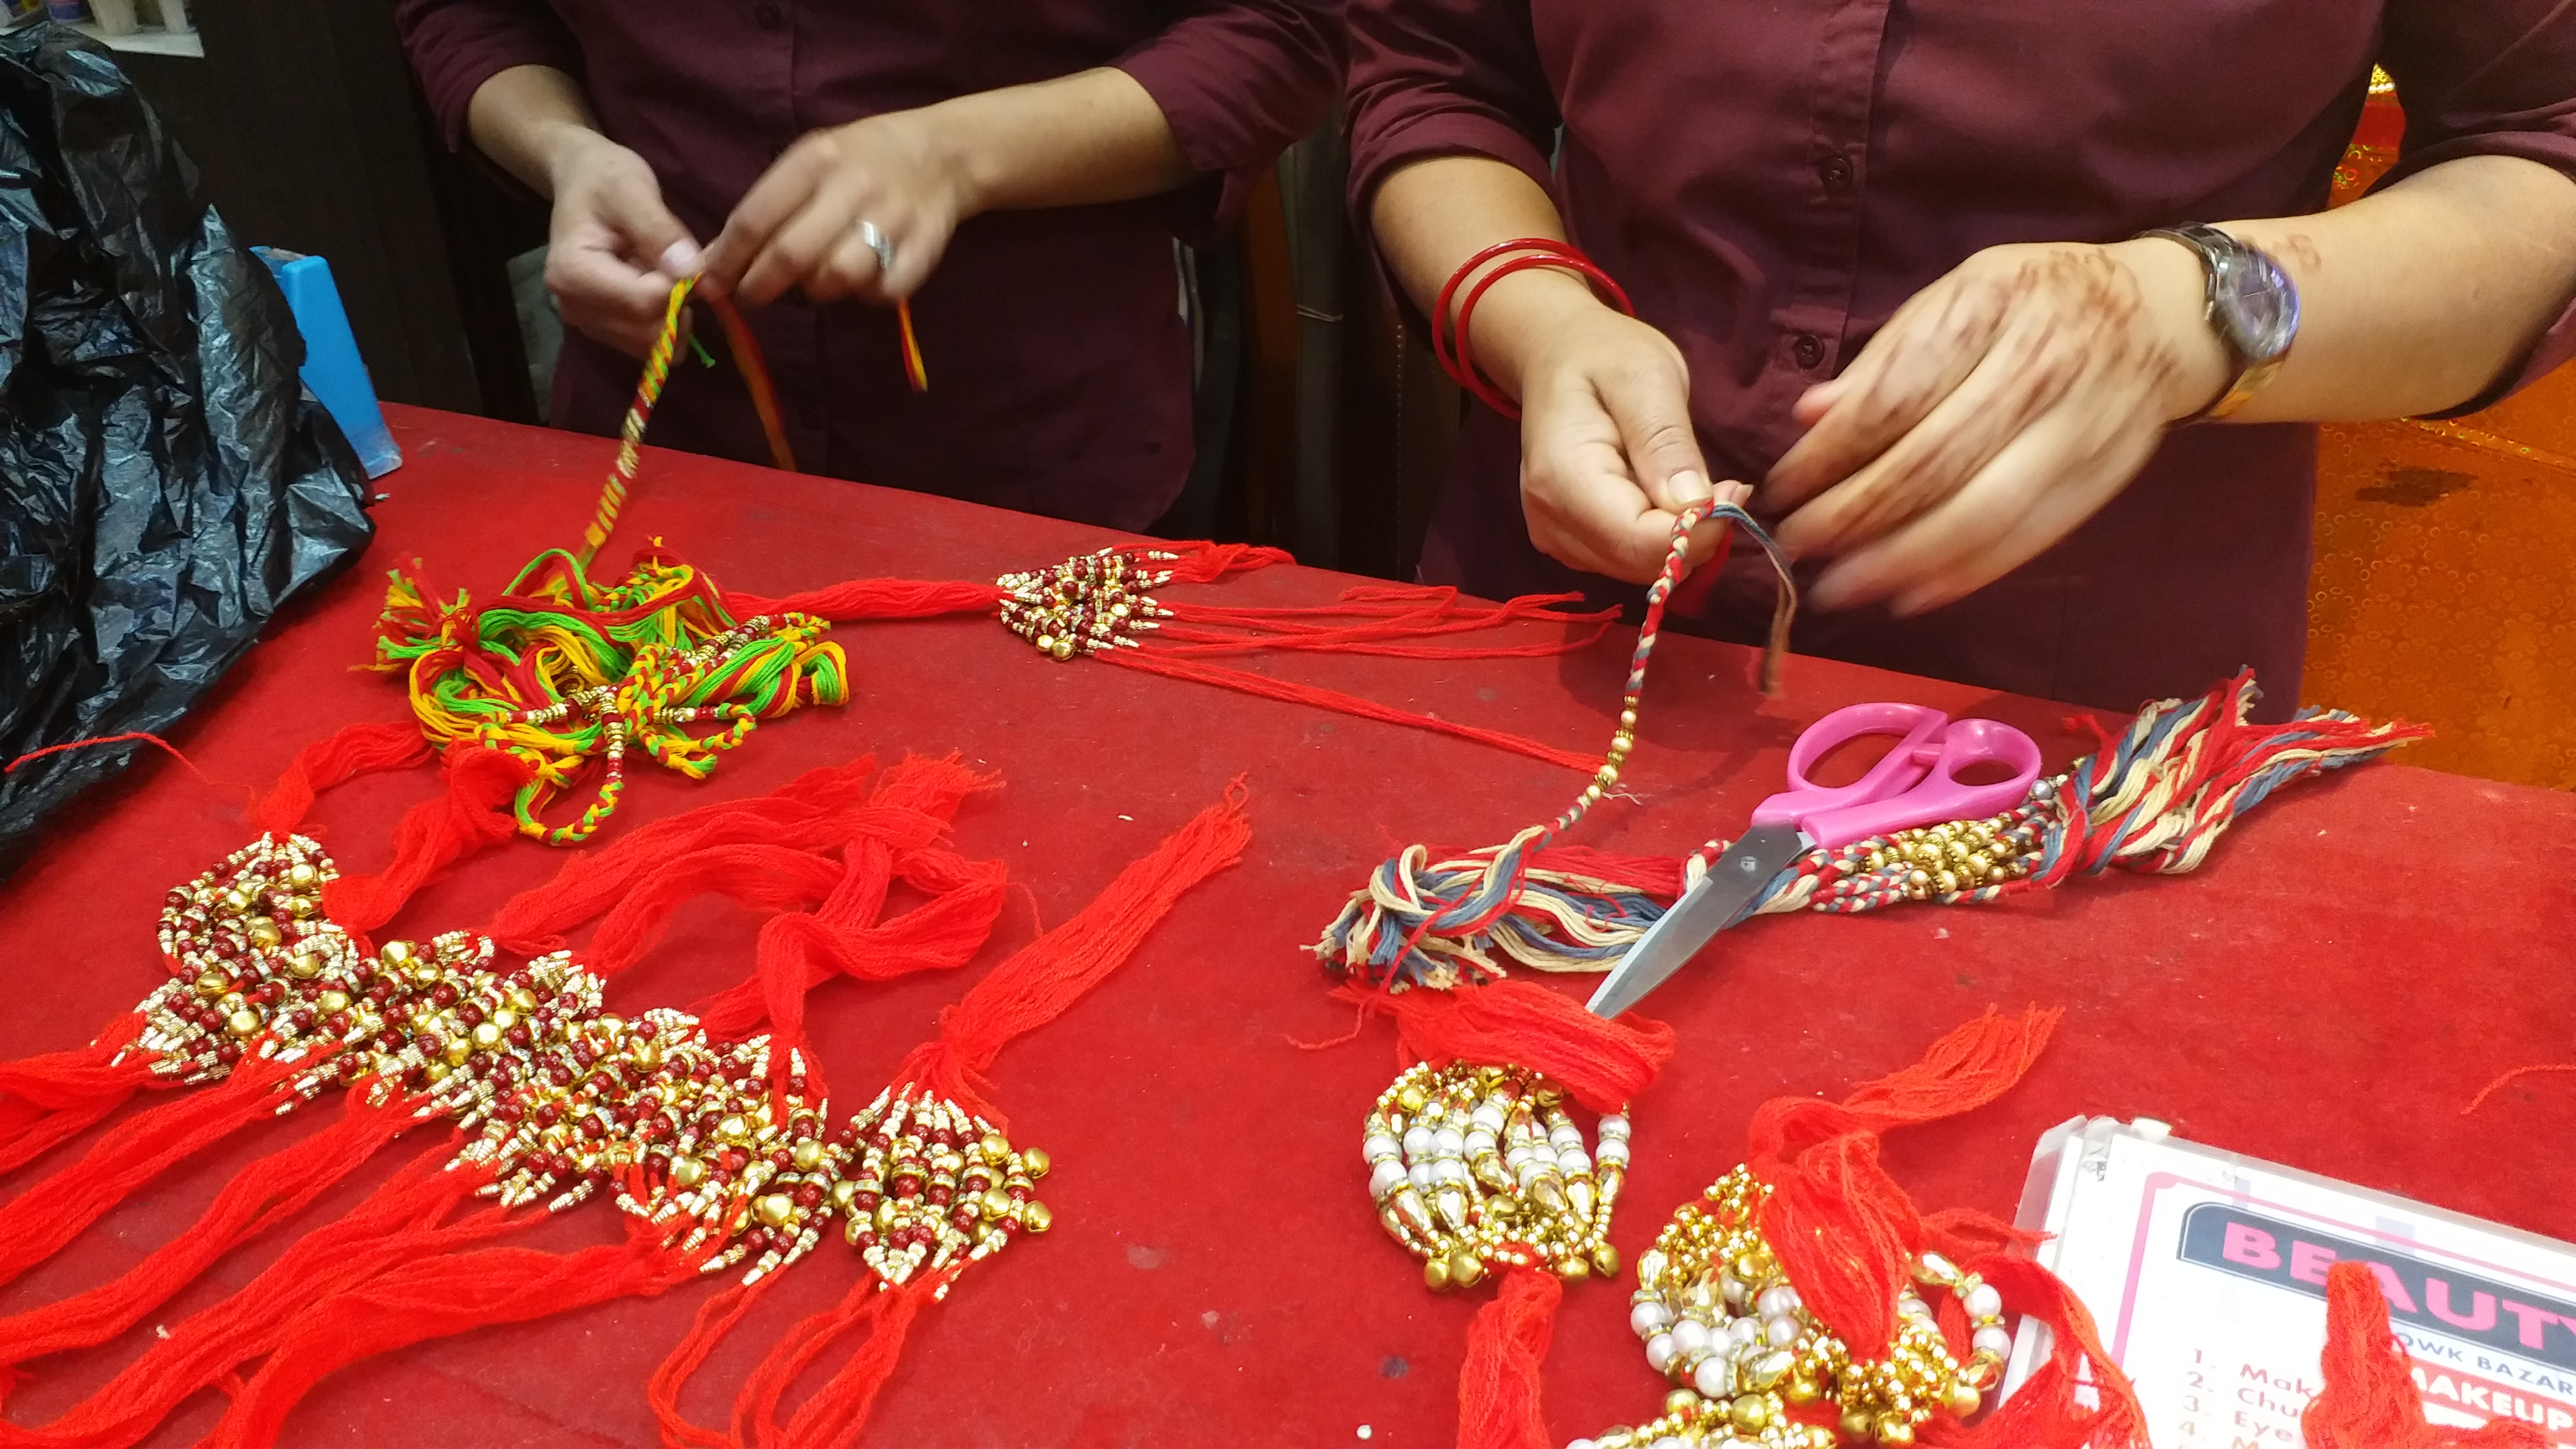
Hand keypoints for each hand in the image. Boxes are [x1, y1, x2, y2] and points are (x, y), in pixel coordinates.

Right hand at [543, 131, 699, 356]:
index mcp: (572, 273)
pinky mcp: (605, 329)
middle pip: (648, 333)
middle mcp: (573, 307)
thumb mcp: (632, 189)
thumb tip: (690, 272)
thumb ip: (659, 231)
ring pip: (652, 344)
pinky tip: (661, 284)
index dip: (678, 287)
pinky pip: (650, 342)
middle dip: (678, 303)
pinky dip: (667, 320)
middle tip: (682, 262)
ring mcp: (588, 322)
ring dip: (675, 313)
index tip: (688, 256)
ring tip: (667, 270)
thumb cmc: (604, 179)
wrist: (583, 181)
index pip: (642, 305)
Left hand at [698, 112, 962, 307]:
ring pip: (837, 278)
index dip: (726, 260)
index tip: (709, 285)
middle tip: (750, 297)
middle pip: (792, 255)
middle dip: (760, 286)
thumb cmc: (858, 160)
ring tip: (811, 282)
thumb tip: (711, 262)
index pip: (755, 219)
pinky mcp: (924, 248)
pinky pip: (883, 293)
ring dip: (815, 291)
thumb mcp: (808, 162)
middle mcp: (853, 186)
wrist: (939, 155)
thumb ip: (765, 208)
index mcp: (815, 160)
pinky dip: (864, 297)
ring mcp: (893, 218)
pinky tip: (860, 282)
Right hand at [1496, 274, 1748, 582]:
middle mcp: (1550, 520)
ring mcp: (1555, 536)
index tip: (1737, 489)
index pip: (1639, 542)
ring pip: (1639, 569)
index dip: (1699, 530)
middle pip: (1640, 563)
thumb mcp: (1647, 378)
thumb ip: (1666, 442)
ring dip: (1681, 538)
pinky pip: (1629, 561)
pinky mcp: (1570, 543)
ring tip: (1691, 482)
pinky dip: (1662, 539)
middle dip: (1695, 535)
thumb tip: (1694, 506)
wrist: (1558, 356)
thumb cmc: (1605, 356)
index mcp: (1563, 479)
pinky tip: (1667, 497)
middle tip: (1726, 485)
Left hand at [1763, 240, 2230, 614]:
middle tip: (1793, 549)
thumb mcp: (1955, 296)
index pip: (1895, 398)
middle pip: (1934, 464)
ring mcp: (2079, 430)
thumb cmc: (2033, 301)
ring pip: (1981, 515)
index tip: (1778, 491)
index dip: (1828, 456)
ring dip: (1900, 562)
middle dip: (1853, 518)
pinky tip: (1908, 594)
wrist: (2161, 317)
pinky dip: (1963, 576)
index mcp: (1991, 309)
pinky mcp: (2102, 480)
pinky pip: (2026, 540)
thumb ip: (1884, 358)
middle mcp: (2041, 368)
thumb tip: (1809, 416)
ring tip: (1838, 587)